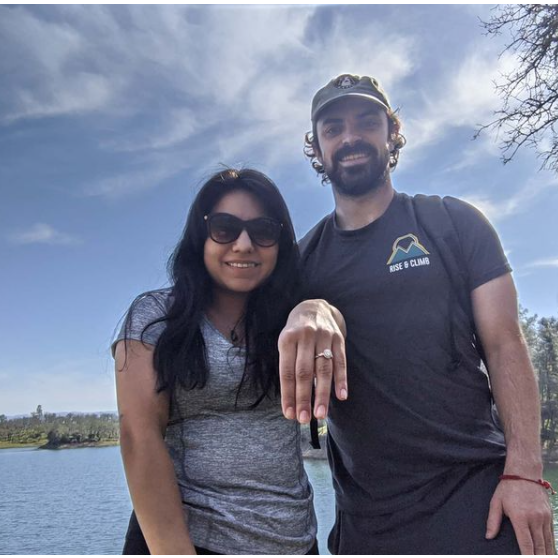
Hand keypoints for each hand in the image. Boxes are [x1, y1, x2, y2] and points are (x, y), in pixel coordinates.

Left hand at [278, 299, 346, 422]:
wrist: (316, 306)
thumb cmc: (297, 332)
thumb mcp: (287, 342)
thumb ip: (289, 365)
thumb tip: (292, 399)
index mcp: (288, 339)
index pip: (287, 371)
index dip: (288, 394)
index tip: (289, 414)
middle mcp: (306, 337)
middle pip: (304, 372)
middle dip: (304, 397)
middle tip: (304, 419)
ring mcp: (324, 337)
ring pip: (323, 369)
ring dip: (322, 394)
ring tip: (320, 414)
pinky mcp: (339, 339)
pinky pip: (341, 361)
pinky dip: (341, 380)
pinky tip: (341, 396)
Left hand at [486, 479, 554, 553]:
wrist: (525, 472)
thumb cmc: (508, 487)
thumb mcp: (496, 502)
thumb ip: (493, 520)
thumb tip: (489, 536)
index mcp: (520, 517)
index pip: (526, 543)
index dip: (527, 556)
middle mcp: (534, 519)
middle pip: (539, 546)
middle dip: (538, 557)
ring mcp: (544, 517)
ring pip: (548, 542)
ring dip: (546, 554)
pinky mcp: (549, 515)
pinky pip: (552, 534)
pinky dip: (551, 546)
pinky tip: (549, 553)